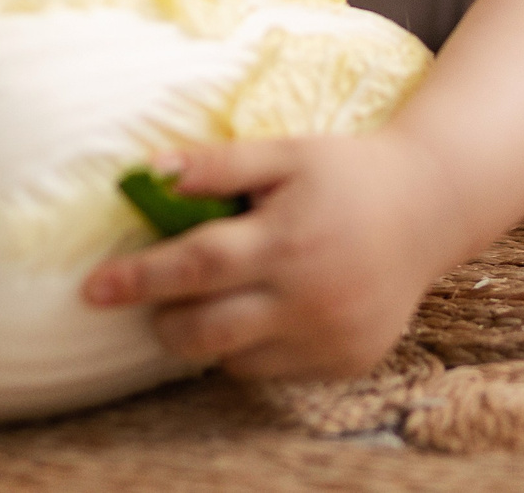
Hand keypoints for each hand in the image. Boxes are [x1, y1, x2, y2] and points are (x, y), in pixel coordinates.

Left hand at [82, 130, 455, 380]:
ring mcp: (331, 336)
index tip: (92, 290)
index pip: (197, 266)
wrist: (431, 206)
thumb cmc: (346, 172)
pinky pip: (276, 371)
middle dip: (165, 323)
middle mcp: (310, 296)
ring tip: (222, 297)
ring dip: (211, 336)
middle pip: (208, 331)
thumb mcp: (285, 153)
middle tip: (155, 300)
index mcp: (288, 238)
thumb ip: (219, 164)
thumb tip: (150, 172)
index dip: (139, 279)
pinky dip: (255, 348)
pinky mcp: (347, 362)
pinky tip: (270, 311)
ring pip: (237, 361)